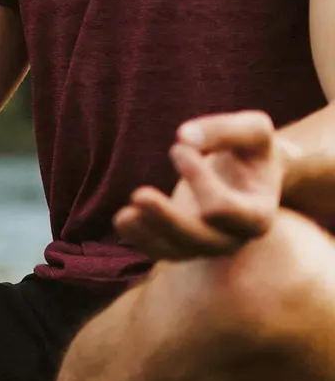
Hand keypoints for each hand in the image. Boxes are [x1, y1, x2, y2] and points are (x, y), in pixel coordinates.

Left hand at [114, 111, 283, 260]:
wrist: (250, 172)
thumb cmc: (251, 148)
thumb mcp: (252, 129)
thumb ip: (224, 130)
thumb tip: (184, 137)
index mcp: (257, 214)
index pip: (222, 208)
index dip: (198, 180)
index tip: (178, 148)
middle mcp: (233, 238)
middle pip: (198, 239)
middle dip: (168, 219)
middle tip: (139, 193)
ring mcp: (208, 245)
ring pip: (175, 251)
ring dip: (148, 232)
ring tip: (124, 214)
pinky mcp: (184, 244)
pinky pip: (160, 251)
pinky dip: (139, 238)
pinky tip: (122, 219)